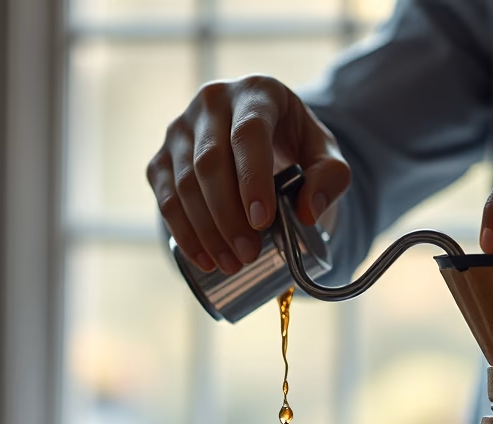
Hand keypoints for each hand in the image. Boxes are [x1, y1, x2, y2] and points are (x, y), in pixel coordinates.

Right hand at [147, 76, 350, 273]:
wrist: (260, 137)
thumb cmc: (294, 144)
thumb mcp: (324, 154)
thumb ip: (331, 177)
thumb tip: (307, 212)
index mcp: (256, 92)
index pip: (248, 133)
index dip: (252, 178)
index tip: (263, 221)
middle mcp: (211, 101)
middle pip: (210, 161)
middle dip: (228, 215)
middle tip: (248, 255)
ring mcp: (180, 129)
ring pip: (183, 183)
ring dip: (205, 230)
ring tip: (232, 263)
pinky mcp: (161, 157)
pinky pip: (165, 198)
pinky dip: (183, 232)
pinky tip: (204, 258)